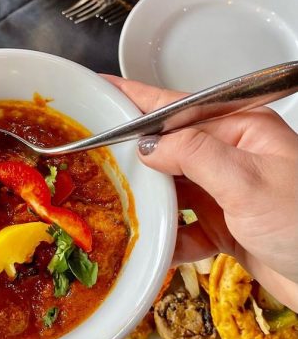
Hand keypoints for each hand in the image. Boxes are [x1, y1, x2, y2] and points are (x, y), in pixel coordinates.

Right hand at [105, 76, 297, 308]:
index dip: (133, 98)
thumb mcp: (247, 181)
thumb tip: (148, 145)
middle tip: (91, 156)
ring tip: (117, 205)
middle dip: (132, 156)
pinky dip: (170, 240)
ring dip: (149, 203)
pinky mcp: (224, 228)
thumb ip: (194, 155)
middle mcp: (230, 157)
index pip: (176, 107)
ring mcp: (225, 193)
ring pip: (171, 190)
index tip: (98, 90)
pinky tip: (158, 248)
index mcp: (240, 130)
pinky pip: (183, 229)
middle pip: (167, 149)